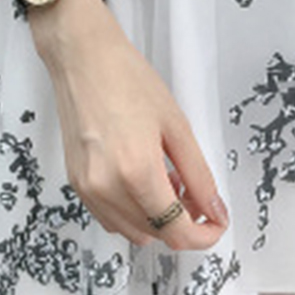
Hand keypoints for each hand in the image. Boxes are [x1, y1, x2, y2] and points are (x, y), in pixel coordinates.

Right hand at [28, 0, 229, 249]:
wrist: (82, 59)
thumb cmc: (129, 81)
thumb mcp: (177, 126)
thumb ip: (198, 175)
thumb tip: (215, 210)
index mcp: (136, 172)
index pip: (176, 230)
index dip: (204, 235)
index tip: (218, 222)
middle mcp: (107, 188)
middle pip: (156, 235)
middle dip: (184, 223)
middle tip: (196, 193)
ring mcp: (87, 189)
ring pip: (133, 232)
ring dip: (158, 220)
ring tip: (168, 181)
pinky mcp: (76, 183)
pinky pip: (111, 218)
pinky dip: (134, 213)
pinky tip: (143, 183)